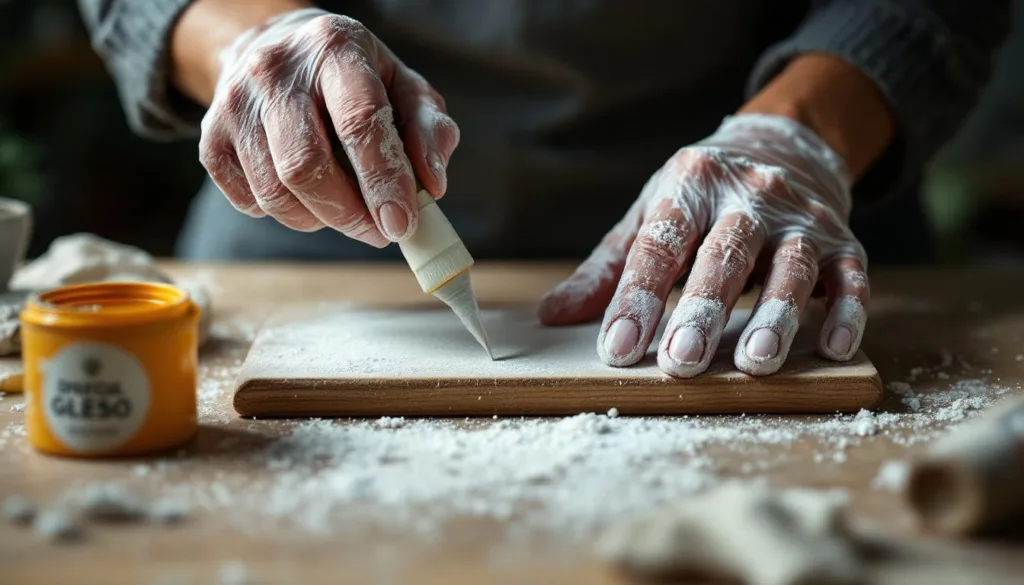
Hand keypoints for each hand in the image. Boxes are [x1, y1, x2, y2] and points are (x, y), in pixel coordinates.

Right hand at [197, 8, 458, 244]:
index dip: (382, 180)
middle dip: (349, 214)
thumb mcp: (403, 86)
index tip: (401, 224)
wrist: (275, 50)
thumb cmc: (354, 78)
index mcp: (334, 49)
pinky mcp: (210, 136)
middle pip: (306, 166)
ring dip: (319, 219)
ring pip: (275, 193)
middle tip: (378, 231)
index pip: (358, 121)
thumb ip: (428, 131)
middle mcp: (275, 70)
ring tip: (345, 208)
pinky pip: (249, 202)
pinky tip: (306, 195)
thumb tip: (432, 186)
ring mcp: (234, 103)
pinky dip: (286, 214)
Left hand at [538, 114, 868, 376]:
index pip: (660, 244)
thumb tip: (553, 316)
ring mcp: (801, 218)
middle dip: (702, 310)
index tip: (617, 348)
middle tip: (681, 363)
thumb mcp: (651, 213)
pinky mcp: (843, 242)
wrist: (785, 146)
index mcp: (691, 185)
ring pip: (791, 267)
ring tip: (754, 363)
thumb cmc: (703, 196)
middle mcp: (750, 195)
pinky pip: (851, 277)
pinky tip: (835, 347)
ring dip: (775, 316)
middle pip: (725, 255)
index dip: (638, 297)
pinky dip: (847, 311)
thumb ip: (608, 267)